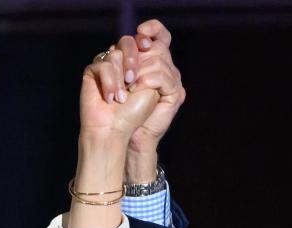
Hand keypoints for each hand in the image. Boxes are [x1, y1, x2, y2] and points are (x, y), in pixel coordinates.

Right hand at [80, 47, 159, 142]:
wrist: (113, 129)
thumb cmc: (133, 113)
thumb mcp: (150, 87)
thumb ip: (151, 64)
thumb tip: (142, 43)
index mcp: (138, 65)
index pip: (142, 41)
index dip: (145, 40)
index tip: (147, 46)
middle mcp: (121, 63)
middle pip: (127, 42)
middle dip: (133, 59)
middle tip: (132, 81)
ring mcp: (106, 66)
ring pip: (115, 54)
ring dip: (120, 78)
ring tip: (121, 98)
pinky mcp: (92, 72)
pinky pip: (102, 64)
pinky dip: (108, 82)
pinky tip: (109, 99)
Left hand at [122, 20, 185, 182]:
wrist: (122, 134)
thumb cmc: (116, 108)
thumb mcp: (118, 78)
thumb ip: (123, 60)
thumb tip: (118, 45)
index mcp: (154, 62)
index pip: (161, 35)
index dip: (152, 29)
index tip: (138, 33)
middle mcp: (167, 69)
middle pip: (157, 46)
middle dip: (135, 57)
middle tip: (122, 74)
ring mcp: (173, 81)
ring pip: (158, 61)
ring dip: (137, 71)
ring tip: (125, 87)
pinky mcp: (175, 94)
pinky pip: (161, 76)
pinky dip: (145, 81)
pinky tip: (134, 90)